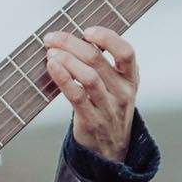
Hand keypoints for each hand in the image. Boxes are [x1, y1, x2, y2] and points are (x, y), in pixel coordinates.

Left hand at [43, 27, 138, 162]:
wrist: (111, 150)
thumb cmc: (109, 110)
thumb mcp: (116, 87)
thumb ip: (102, 65)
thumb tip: (72, 39)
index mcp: (131, 78)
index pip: (126, 52)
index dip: (107, 38)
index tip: (87, 31)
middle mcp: (123, 92)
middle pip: (98, 60)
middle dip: (71, 44)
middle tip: (53, 38)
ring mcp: (109, 108)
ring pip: (88, 77)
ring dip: (66, 60)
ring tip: (51, 52)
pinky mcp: (92, 121)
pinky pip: (76, 96)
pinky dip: (63, 78)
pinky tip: (52, 67)